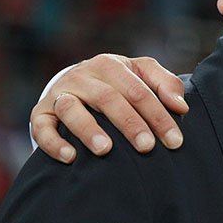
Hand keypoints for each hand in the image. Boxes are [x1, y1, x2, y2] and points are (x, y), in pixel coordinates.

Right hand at [31, 54, 187, 163]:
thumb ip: (166, 85)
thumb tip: (181, 107)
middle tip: (147, 147)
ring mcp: (60, 93)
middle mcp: (83, 76)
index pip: (139, 90)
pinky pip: (42, 126)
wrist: (77, 83)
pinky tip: (70, 157)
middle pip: (108, 99)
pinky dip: (53, 142)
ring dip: (88, 129)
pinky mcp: (40, 112)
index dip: (158, 115)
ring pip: (72, 108)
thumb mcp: (143, 75)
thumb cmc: (119, 82)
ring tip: (105, 149)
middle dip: (130, 124)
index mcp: (111, 65)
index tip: (174, 140)